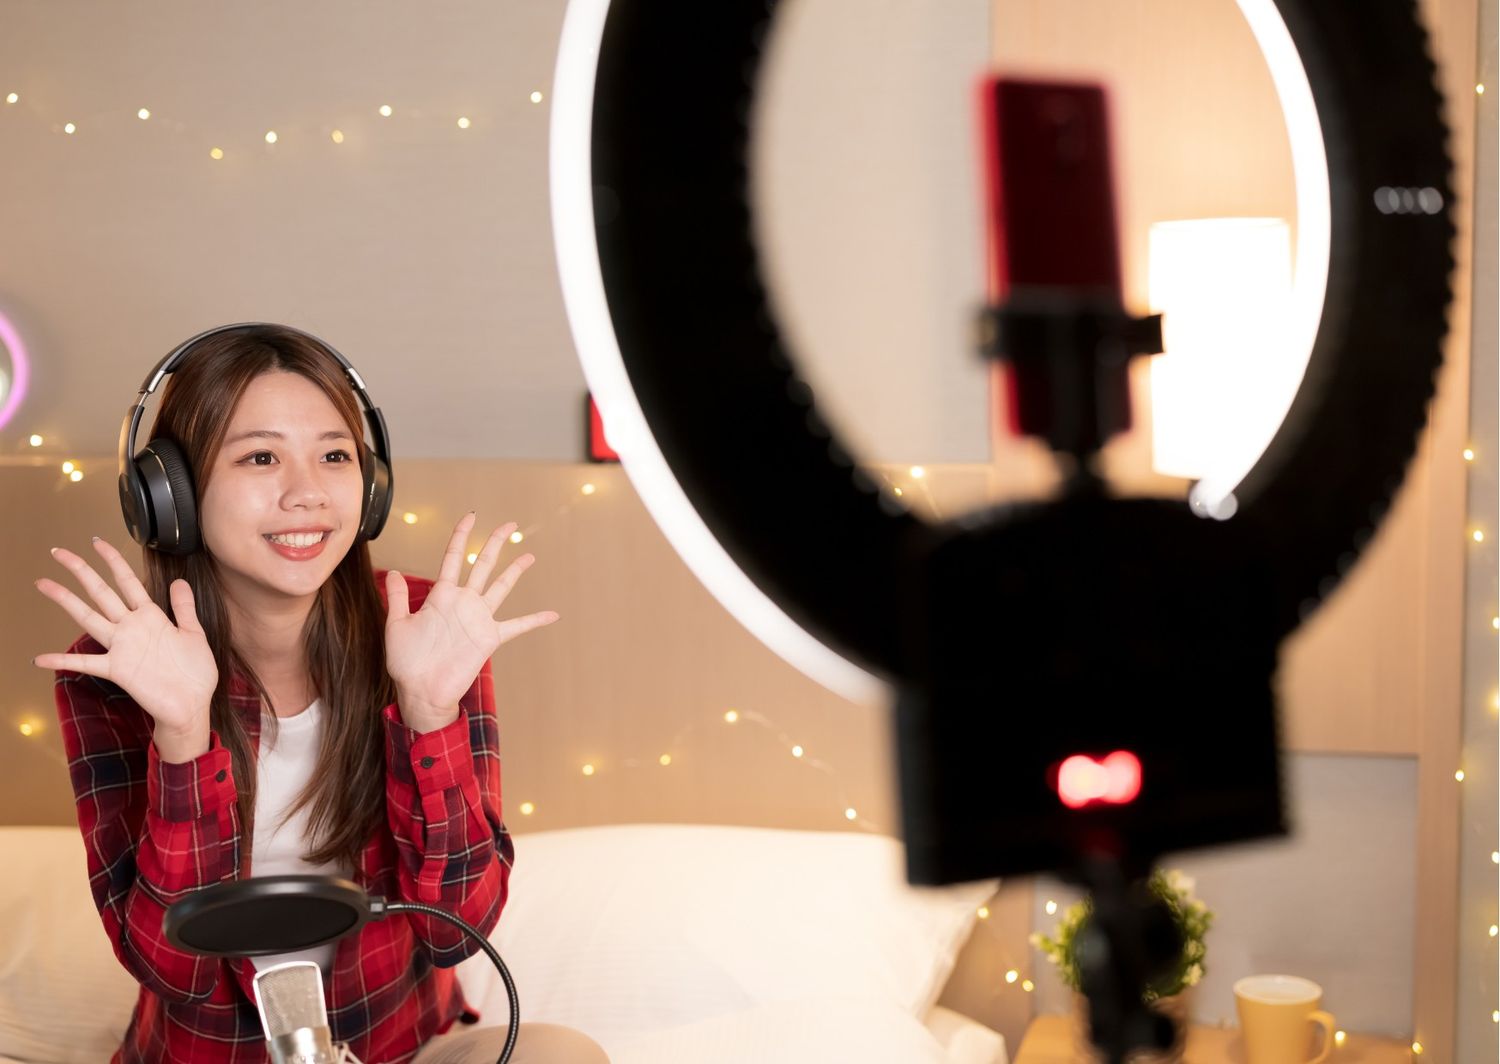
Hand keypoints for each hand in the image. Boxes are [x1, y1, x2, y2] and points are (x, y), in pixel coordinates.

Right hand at [34, 538, 216, 757]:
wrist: (193, 705)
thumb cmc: (195, 673)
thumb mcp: (194, 634)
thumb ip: (183, 608)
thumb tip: (178, 580)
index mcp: (151, 617)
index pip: (128, 582)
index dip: (113, 561)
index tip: (97, 542)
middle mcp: (132, 628)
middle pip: (102, 592)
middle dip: (81, 571)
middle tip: (59, 552)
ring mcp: (122, 647)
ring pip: (89, 617)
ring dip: (67, 601)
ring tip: (44, 584)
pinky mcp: (118, 669)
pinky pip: (86, 664)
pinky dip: (62, 661)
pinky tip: (39, 658)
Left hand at [385, 513, 558, 730]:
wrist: (421, 690)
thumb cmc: (406, 661)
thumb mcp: (396, 626)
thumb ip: (399, 598)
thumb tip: (392, 573)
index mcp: (441, 595)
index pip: (453, 557)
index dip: (461, 536)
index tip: (471, 517)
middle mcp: (463, 602)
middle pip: (482, 564)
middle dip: (495, 543)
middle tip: (509, 525)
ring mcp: (478, 619)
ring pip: (500, 587)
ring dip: (515, 571)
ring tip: (529, 556)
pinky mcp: (489, 638)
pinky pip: (517, 626)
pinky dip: (534, 620)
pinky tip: (552, 615)